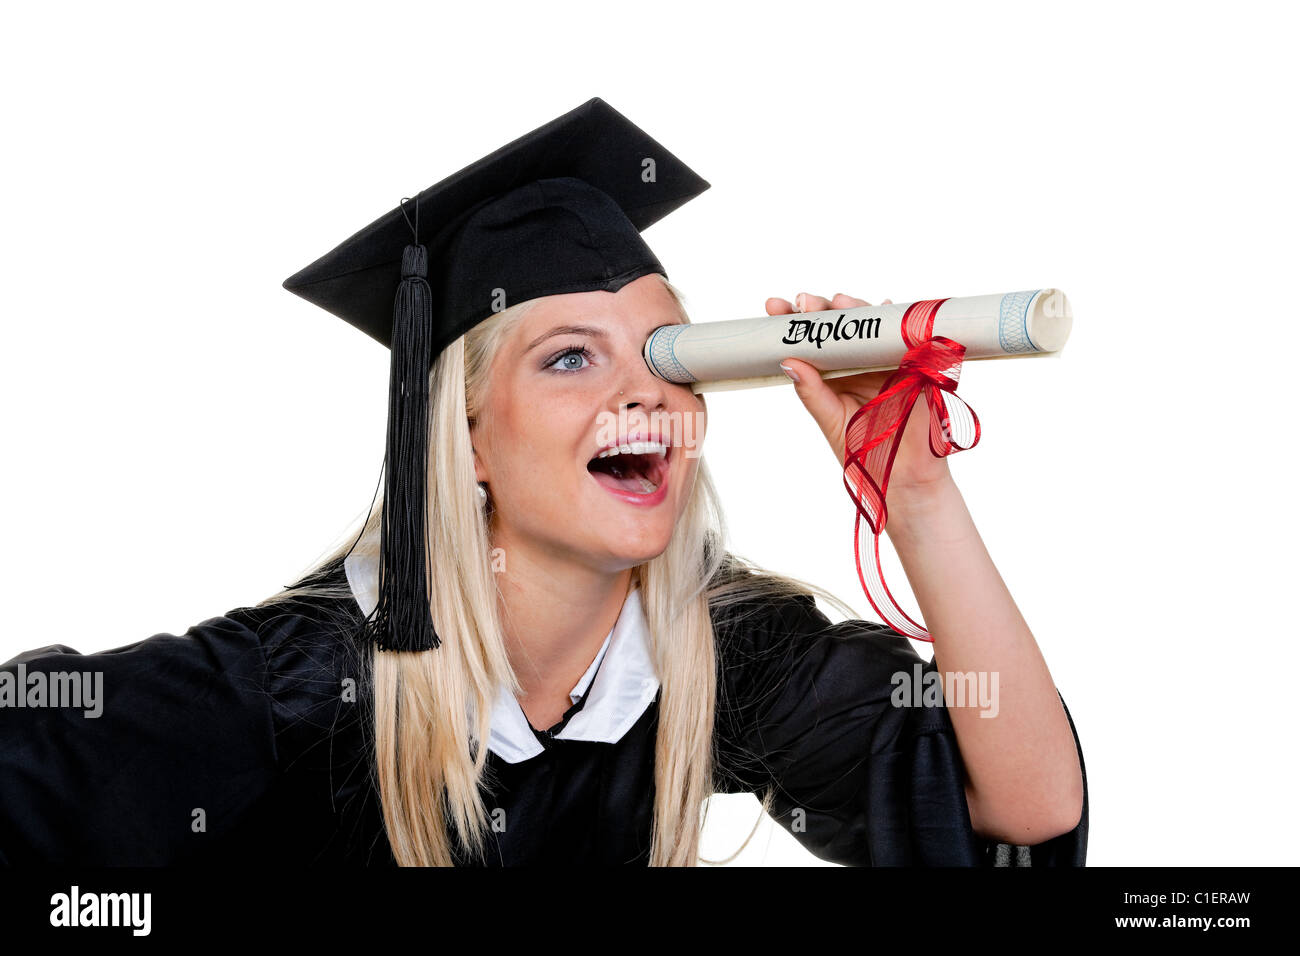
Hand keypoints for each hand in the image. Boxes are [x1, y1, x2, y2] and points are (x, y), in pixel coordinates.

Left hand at [766, 291, 952, 494]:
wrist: (903, 473)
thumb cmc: (863, 451)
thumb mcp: (831, 420)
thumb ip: (811, 393)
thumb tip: (787, 361)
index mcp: (830, 374)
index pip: (808, 341)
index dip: (792, 321)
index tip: (774, 307)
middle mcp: (854, 362)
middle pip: (837, 326)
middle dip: (819, 309)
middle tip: (804, 302)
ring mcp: (881, 359)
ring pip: (867, 325)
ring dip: (853, 308)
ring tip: (838, 302)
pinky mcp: (910, 362)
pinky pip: (902, 336)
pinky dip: (894, 320)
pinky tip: (884, 308)